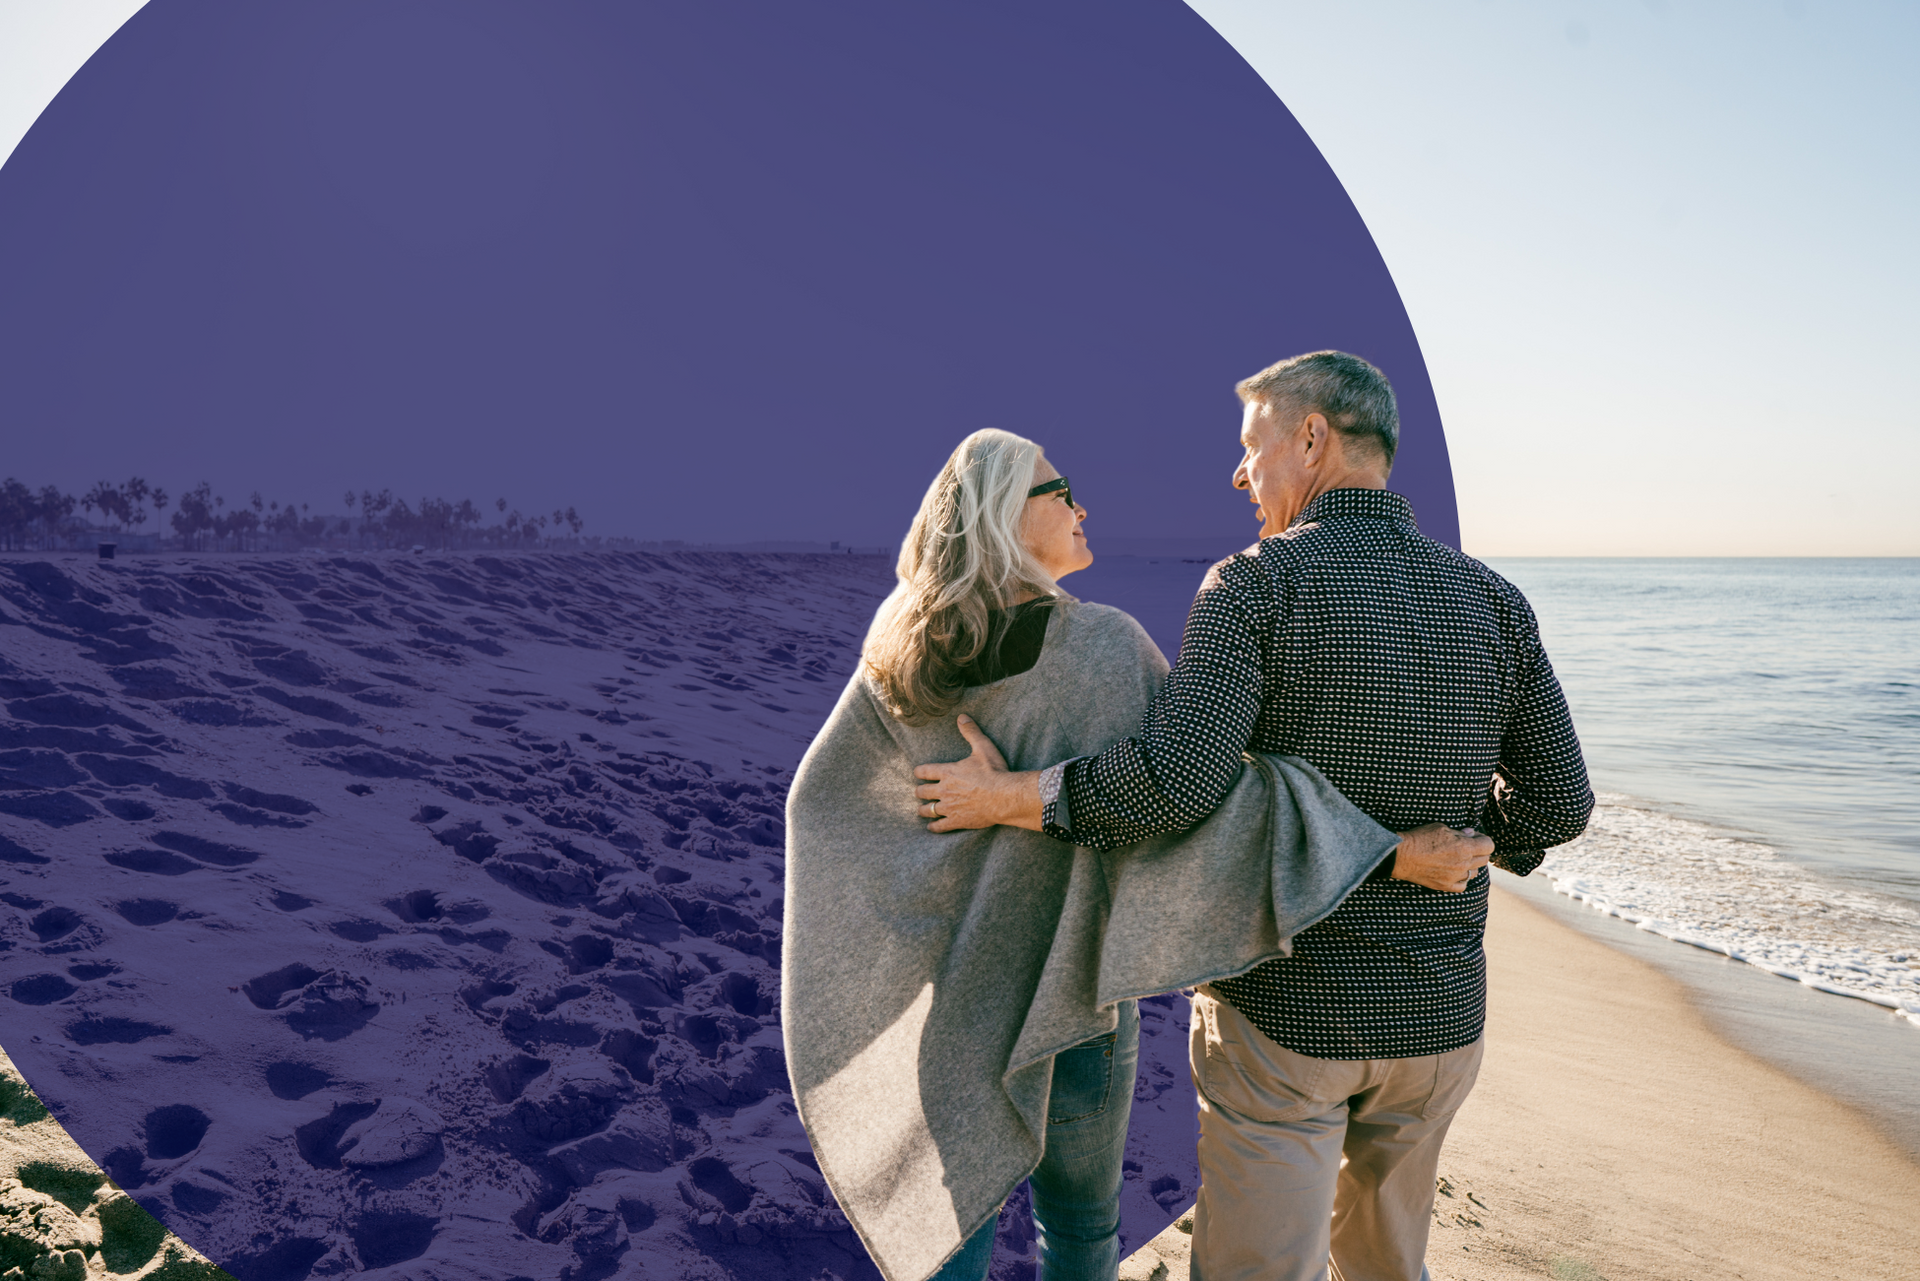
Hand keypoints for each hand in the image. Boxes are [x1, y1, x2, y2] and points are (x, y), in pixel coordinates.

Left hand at [912, 715, 1042, 831]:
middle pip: (922, 792)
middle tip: (919, 792)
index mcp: (947, 772)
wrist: (1004, 797)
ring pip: (927, 810)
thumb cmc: (994, 772)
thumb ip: (971, 732)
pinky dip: (934, 827)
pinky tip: (932, 827)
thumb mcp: (983, 747)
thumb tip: (962, 717)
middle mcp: (943, 790)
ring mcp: (949, 807)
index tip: (918, 773)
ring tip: (922, 810)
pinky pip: (939, 826)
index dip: (919, 772)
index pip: (924, 771)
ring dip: (923, 809)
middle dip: (919, 791)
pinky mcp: (956, 821)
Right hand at [1390, 824, 1493, 892]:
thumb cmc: (1420, 838)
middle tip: (1468, 846)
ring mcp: (1455, 877)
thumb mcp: (1441, 827)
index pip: (1489, 846)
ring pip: (1475, 873)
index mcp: (1464, 847)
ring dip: (1471, 865)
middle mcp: (1463, 864)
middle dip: (1479, 851)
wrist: (1401, 855)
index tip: (1476, 837)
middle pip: (1484, 859)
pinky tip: (1454, 872)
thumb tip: (1471, 834)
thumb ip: (1459, 832)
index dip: (1484, 839)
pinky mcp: (1446, 886)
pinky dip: (1462, 878)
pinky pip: (1463, 885)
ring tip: (1459, 859)